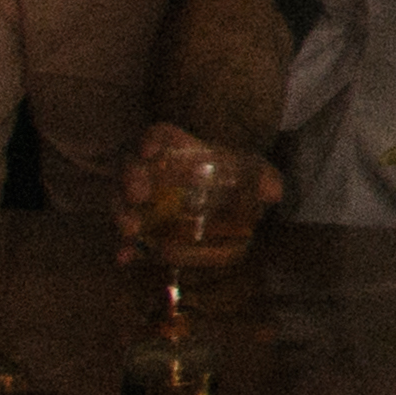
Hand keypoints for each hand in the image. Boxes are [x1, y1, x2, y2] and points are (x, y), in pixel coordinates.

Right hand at [114, 125, 265, 258]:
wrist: (221, 199)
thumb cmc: (231, 175)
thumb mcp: (251, 171)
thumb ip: (263, 177)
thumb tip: (275, 192)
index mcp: (177, 148)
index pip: (158, 135)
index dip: (150, 140)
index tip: (150, 150)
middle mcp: (151, 170)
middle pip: (130, 168)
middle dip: (129, 180)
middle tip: (138, 196)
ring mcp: (140, 199)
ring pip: (120, 201)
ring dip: (121, 215)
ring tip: (130, 230)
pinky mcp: (138, 227)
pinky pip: (123, 236)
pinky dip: (123, 248)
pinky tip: (124, 259)